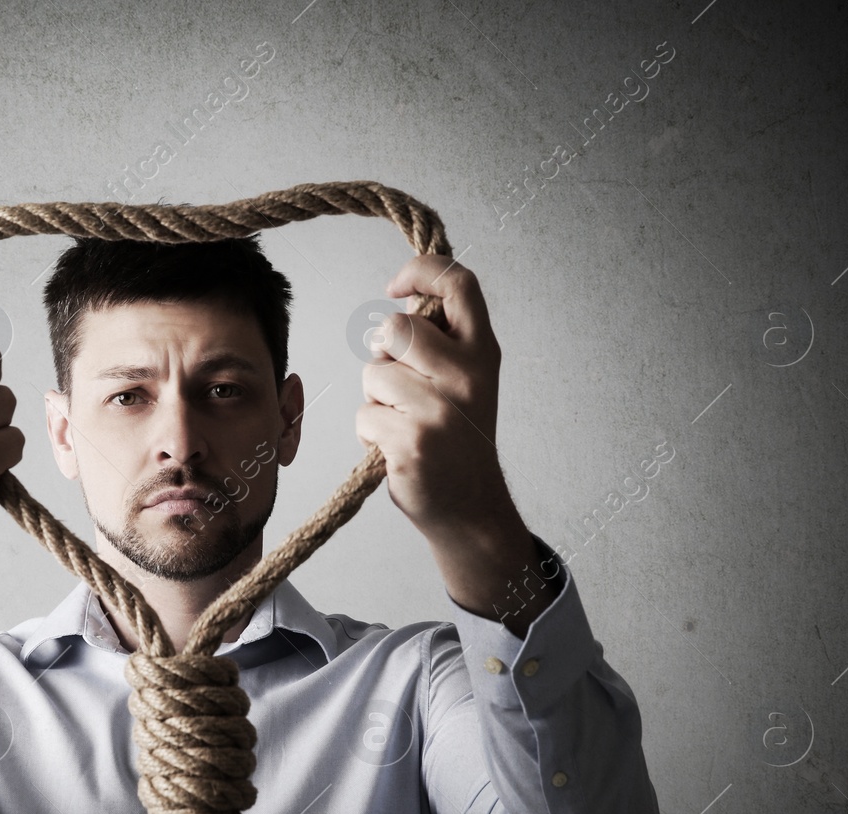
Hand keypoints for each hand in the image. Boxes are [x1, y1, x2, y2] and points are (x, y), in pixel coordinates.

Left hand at [355, 256, 515, 539]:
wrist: (471, 507)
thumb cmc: (456, 439)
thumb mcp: (464, 380)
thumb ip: (439, 342)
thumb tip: (401, 303)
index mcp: (483, 351)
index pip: (459, 282)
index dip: (421, 271)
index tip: (395, 286)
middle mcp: (468, 374)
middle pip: (394, 328)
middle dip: (381, 354)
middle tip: (399, 385)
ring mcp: (441, 409)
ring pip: (372, 374)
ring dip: (375, 400)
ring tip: (403, 424)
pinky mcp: (412, 441)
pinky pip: (364, 416)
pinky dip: (370, 435)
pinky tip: (396, 451)